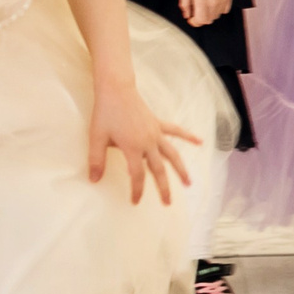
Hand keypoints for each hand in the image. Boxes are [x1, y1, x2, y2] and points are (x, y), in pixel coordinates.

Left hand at [86, 81, 197, 205]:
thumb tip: (94, 180)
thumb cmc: (105, 114)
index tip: (135, 202)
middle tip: (167, 203)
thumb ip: (96, 160)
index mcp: (133, 148)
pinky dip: (188, 137)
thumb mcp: (96, 138)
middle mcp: (148, 143)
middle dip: (164, 187)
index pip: (137, 175)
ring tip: (189, 183)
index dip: (137, 190)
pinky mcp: (159, 124)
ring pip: (172, 155)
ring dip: (181, 169)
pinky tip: (200, 142)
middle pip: (159, 169)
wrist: (116, 90)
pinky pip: (176, 132)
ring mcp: (156, 133)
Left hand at [180, 0, 231, 25]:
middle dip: (201, 18)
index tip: (191, 19)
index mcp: (201, 1)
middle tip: (197, 12)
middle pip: (209, 20)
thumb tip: (187, 16)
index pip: (201, 20)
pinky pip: (224, 10)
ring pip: (216, 16)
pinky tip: (213, 3)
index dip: (195, 22)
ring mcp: (222, 1)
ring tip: (205, 6)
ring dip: (210, 14)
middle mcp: (213, 3)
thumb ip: (185, 5)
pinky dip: (218, 10)